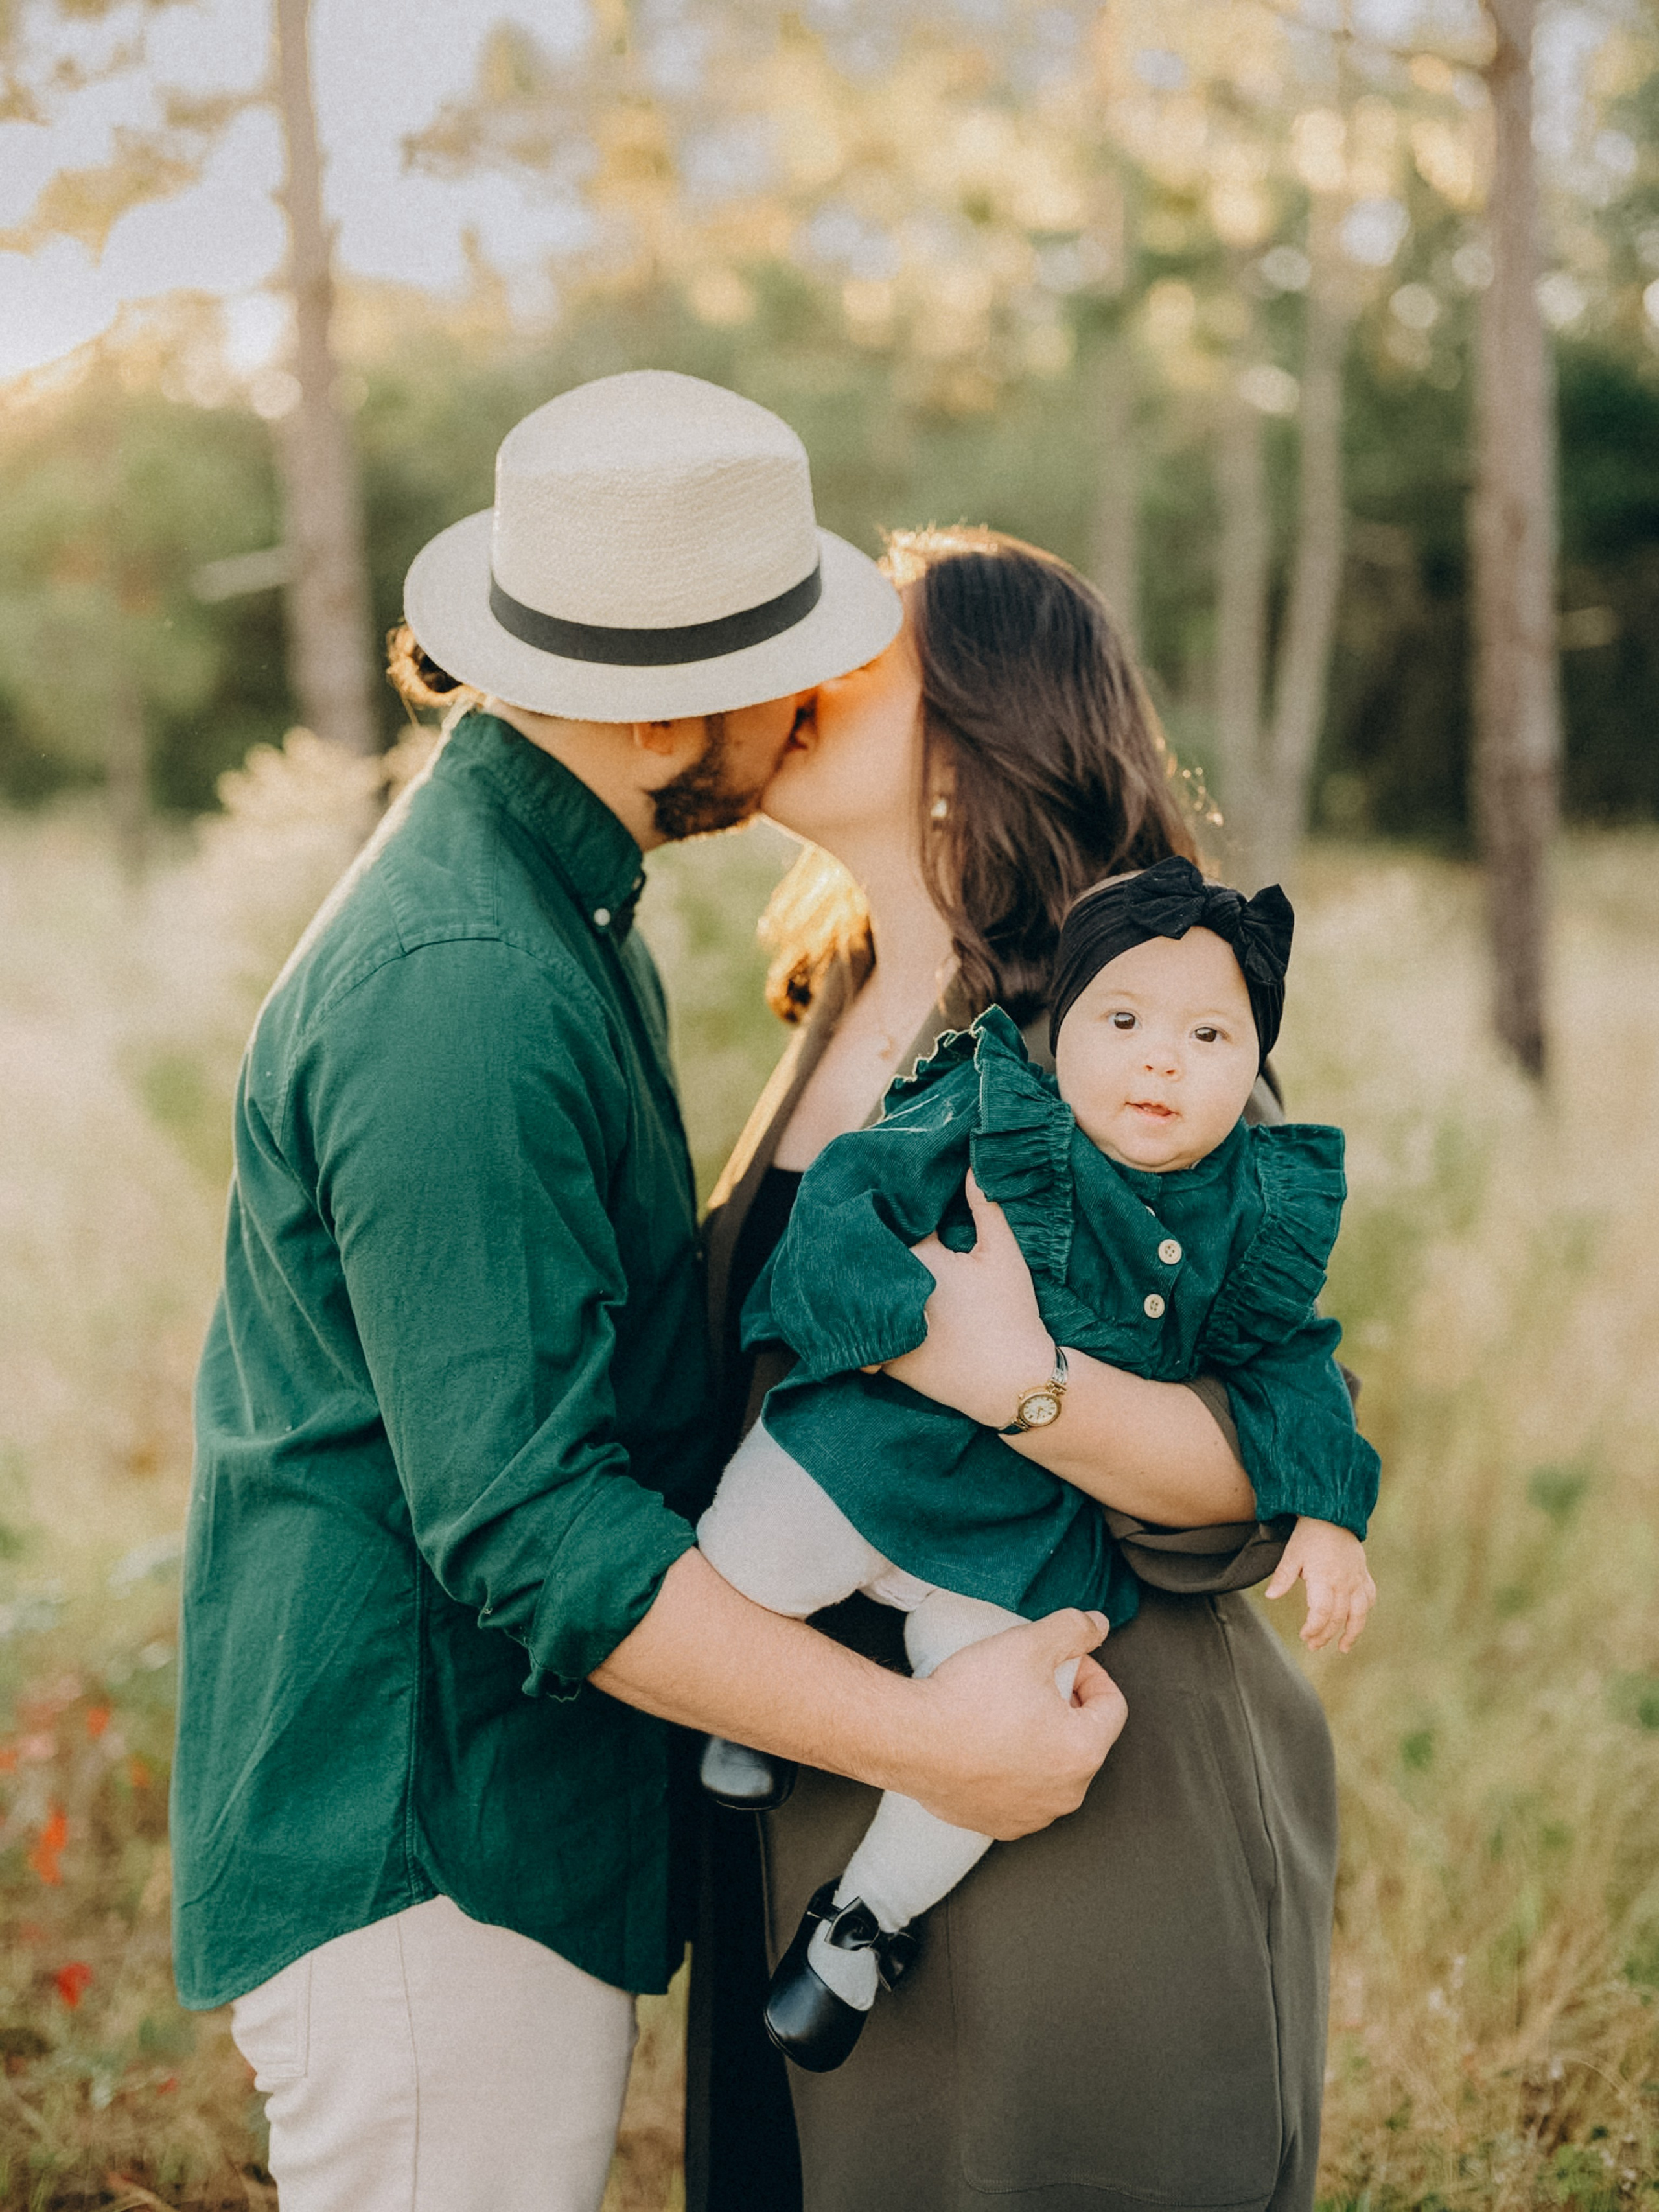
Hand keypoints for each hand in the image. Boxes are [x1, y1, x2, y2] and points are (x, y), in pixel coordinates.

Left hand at [878, 1171, 1053, 1427]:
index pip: (893, 1219)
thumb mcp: (1004, 1254)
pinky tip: (861, 1305)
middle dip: (869, 1238)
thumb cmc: (1010, 1313)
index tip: (894, 1193)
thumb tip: (971, 1164)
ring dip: (859, 1278)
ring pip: (860, 1293)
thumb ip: (985, 1206)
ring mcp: (885, 1327)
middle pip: (869, 1254)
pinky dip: (859, 1317)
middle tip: (864, 1219)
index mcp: (919, 1257)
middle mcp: (893, 1290)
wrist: (1011, 1382)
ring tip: (855, 1260)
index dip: (895, 1207)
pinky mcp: (884, 1357)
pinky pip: (860, 1331)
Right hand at [907, 1609, 1126, 1837]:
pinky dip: (1013, 1769)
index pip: (1112, 1705)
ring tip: (1006, 1711)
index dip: (1089, 1672)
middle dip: (1065, 1705)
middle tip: (1030, 1682)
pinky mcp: (999, 1824)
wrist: (909, 1738)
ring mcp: (1032, 1815)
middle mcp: (1066, 1794)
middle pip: (1083, 1736)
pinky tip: (986, 1743)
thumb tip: (1099, 1625)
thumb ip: (1074, 1629)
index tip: (1060, 1661)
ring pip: (1052, 1767)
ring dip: (1040, 1738)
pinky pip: (1021, 1792)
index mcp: (1084, 1751)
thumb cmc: (969, 1697)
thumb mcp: (1029, 1643)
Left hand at [1264, 1517, 1375, 1651]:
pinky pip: (1369, 1597)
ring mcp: (1356, 1579)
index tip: (1303, 1636)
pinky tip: (1357, 1621)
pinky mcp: (1363, 1574)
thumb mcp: (1292, 1553)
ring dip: (1352, 1633)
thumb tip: (1270, 1596)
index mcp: (1324, 1578)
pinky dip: (1364, 1612)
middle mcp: (1344, 1582)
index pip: (1322, 1613)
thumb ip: (1283, 1576)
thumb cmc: (1308, 1534)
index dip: (1314, 1628)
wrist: (1332, 1514)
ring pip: (1359, 1613)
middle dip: (1325, 1635)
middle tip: (1313, 1646)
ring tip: (1343, 1648)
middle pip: (1338, 1617)